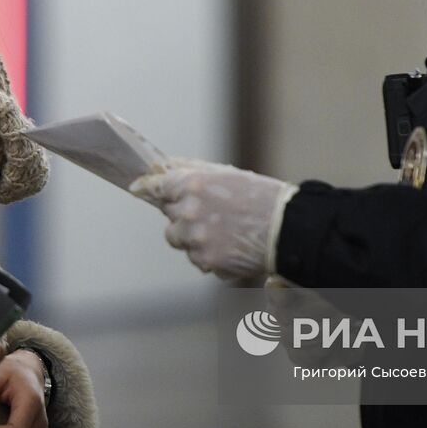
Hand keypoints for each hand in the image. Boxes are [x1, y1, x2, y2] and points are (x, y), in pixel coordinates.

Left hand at [130, 159, 297, 279]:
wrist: (287, 228)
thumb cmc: (259, 196)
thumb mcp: (225, 173)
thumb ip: (189, 169)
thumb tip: (160, 167)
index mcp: (192, 184)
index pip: (156, 185)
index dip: (149, 187)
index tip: (139, 188)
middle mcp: (189, 211)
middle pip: (169, 215)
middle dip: (183, 214)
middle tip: (213, 212)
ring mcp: (196, 238)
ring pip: (178, 239)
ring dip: (193, 236)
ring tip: (225, 230)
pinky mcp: (205, 261)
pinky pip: (196, 258)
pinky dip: (209, 254)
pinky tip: (231, 245)